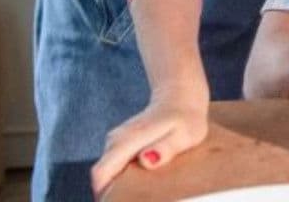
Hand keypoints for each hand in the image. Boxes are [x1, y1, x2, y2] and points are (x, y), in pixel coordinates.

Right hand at [90, 87, 209, 195]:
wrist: (181, 96)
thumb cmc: (187, 118)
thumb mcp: (185, 135)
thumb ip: (166, 148)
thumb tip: (146, 160)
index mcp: (127, 140)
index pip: (101, 174)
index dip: (106, 194)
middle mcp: (115, 140)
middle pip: (102, 176)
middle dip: (114, 193)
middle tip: (139, 199)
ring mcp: (116, 140)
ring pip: (108, 171)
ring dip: (120, 185)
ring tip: (143, 194)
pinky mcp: (121, 143)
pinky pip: (115, 166)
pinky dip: (125, 176)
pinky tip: (144, 180)